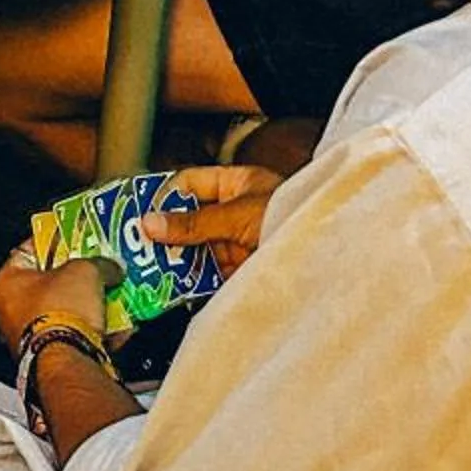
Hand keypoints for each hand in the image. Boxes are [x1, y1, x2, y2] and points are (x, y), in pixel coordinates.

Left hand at [0, 245, 110, 355]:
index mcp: (6, 282)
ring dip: (91, 304)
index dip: (55, 239)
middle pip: (50, 283)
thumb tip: (109, 265)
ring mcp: (30, 336)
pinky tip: (118, 324)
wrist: (69, 360)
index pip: (29, 249)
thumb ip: (98, 262)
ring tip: (113, 294)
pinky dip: (96, 330)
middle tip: (98, 267)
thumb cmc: (59, 313)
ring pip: (66, 311)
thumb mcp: (84, 270)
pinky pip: (76, 336)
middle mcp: (11, 311)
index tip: (74, 236)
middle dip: (79, 277)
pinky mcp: (52, 356)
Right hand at [134, 165, 283, 279]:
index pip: (190, 184)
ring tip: (151, 270)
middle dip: (167, 234)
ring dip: (178, 260)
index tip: (141, 212)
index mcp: (238, 184)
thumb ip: (194, 223)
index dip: (165, 196)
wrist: (331, 255)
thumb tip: (151, 223)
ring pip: (199, 249)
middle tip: (138, 247)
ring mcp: (241, 242)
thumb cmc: (296, 218)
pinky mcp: (246, 271)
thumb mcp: (237, 216)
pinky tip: (176, 287)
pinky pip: (213, 274)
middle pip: (191, 220)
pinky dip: (194, 281)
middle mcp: (238, 212)